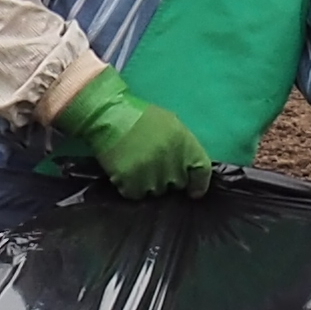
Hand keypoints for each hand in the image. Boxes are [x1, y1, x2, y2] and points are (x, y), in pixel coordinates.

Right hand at [59, 67, 213, 197]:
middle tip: (154, 165)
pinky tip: (125, 170)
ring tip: (137, 165)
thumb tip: (189, 170)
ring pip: (155, 192)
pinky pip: (135, 194)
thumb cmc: (141, 117)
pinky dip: (130, 186)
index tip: (192, 191)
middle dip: (169, 179)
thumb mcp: (172, 125)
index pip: (202, 173)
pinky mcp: (131, 184)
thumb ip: (184, 147)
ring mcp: (152, 177)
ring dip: (148, 183)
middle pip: (177, 185)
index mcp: (186, 146)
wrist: (109, 115)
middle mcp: (173, 165)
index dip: (199, 184)